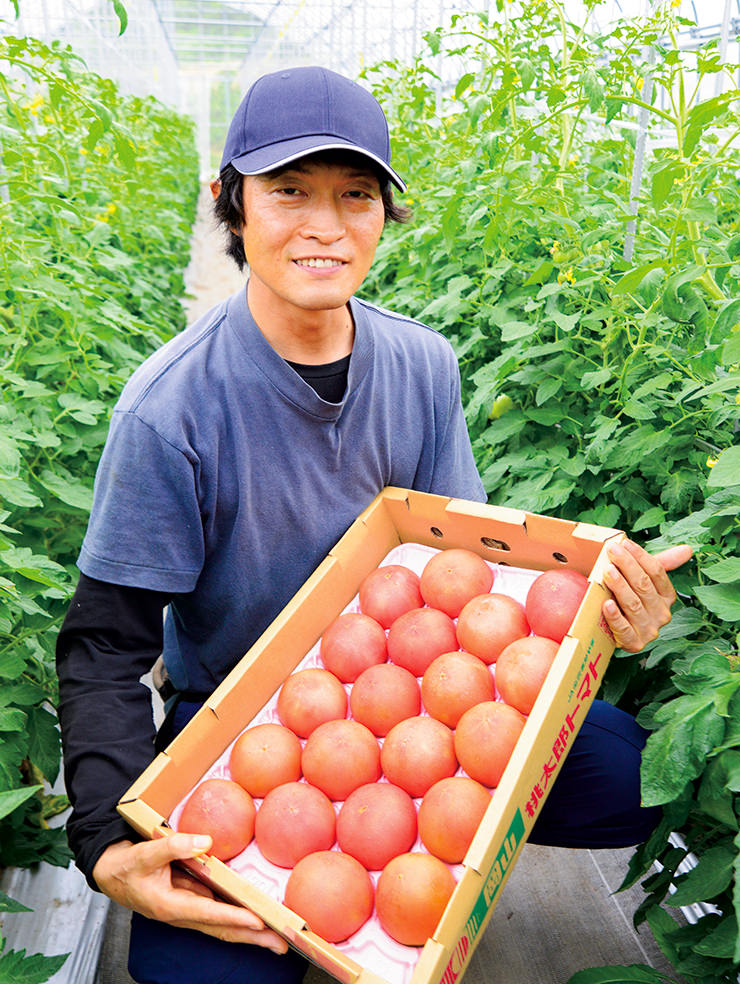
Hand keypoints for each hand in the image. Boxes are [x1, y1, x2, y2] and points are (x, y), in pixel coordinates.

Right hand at [92, 836, 287, 953]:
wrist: (114, 875)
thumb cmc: (128, 866)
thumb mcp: (146, 853)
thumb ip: (174, 846)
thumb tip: (205, 841)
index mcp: (171, 906)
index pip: (209, 913)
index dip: (233, 917)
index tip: (258, 921)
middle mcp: (184, 914)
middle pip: (223, 929)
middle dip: (252, 937)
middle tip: (282, 943)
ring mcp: (190, 910)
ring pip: (224, 925)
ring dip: (251, 933)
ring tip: (277, 939)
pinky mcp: (194, 903)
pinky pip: (221, 915)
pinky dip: (239, 920)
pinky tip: (258, 921)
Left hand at [601, 540, 692, 652]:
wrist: (614, 631)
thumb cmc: (630, 599)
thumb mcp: (645, 581)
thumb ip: (662, 564)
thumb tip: (688, 549)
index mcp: (667, 596)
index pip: (656, 572)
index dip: (640, 556)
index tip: (624, 543)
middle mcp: (662, 614)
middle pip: (644, 585)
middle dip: (627, 566)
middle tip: (612, 551)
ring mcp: (649, 630)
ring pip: (633, 604)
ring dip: (620, 586)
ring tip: (607, 571)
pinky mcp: (634, 643)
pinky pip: (624, 628)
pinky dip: (615, 616)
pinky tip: (606, 604)